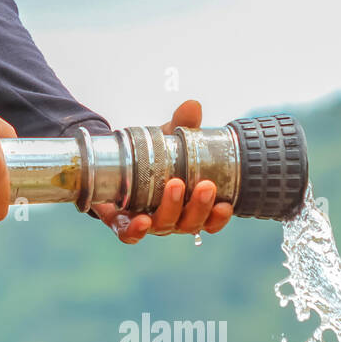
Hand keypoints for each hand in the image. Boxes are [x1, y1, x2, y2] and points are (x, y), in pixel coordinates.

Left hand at [93, 99, 234, 243]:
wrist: (115, 163)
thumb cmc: (152, 156)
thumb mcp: (169, 138)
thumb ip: (182, 125)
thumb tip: (193, 106)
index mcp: (189, 204)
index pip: (209, 219)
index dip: (218, 217)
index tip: (225, 205)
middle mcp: (172, 218)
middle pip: (189, 224)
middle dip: (199, 207)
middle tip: (204, 186)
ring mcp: (148, 222)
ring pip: (164, 226)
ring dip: (172, 209)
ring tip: (176, 186)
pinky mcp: (121, 223)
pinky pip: (129, 234)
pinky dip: (136, 231)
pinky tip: (142, 221)